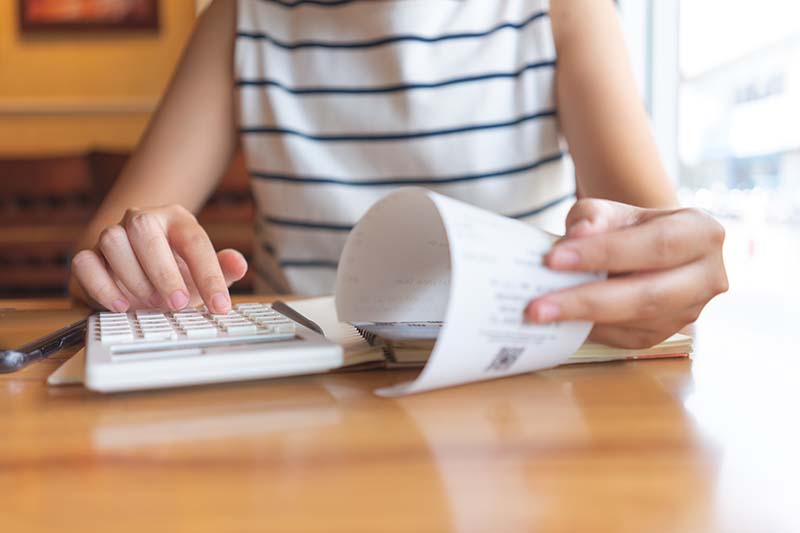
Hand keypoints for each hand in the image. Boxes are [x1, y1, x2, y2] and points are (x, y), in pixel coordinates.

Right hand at [71, 205, 247, 313]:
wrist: (142, 277)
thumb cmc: (178, 272)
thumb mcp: (204, 272)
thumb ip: (224, 268)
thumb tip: (239, 264)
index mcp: (176, 219)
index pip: (194, 240)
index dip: (208, 275)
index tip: (220, 305)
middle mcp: (142, 220)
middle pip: (144, 230)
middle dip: (163, 271)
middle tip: (178, 303)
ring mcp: (112, 234)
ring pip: (112, 242)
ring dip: (134, 278)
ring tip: (151, 303)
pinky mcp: (88, 254)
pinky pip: (85, 262)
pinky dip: (101, 286)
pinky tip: (121, 305)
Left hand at [525, 199, 727, 347]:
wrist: (645, 251)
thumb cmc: (628, 227)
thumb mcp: (613, 211)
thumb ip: (594, 216)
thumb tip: (580, 233)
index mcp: (702, 233)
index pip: (655, 245)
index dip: (605, 253)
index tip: (554, 259)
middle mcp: (708, 276)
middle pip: (648, 294)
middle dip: (588, 300)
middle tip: (537, 305)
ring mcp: (691, 311)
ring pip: (639, 322)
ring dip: (585, 320)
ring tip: (541, 315)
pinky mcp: (667, 334)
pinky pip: (628, 339)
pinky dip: (592, 332)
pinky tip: (561, 323)